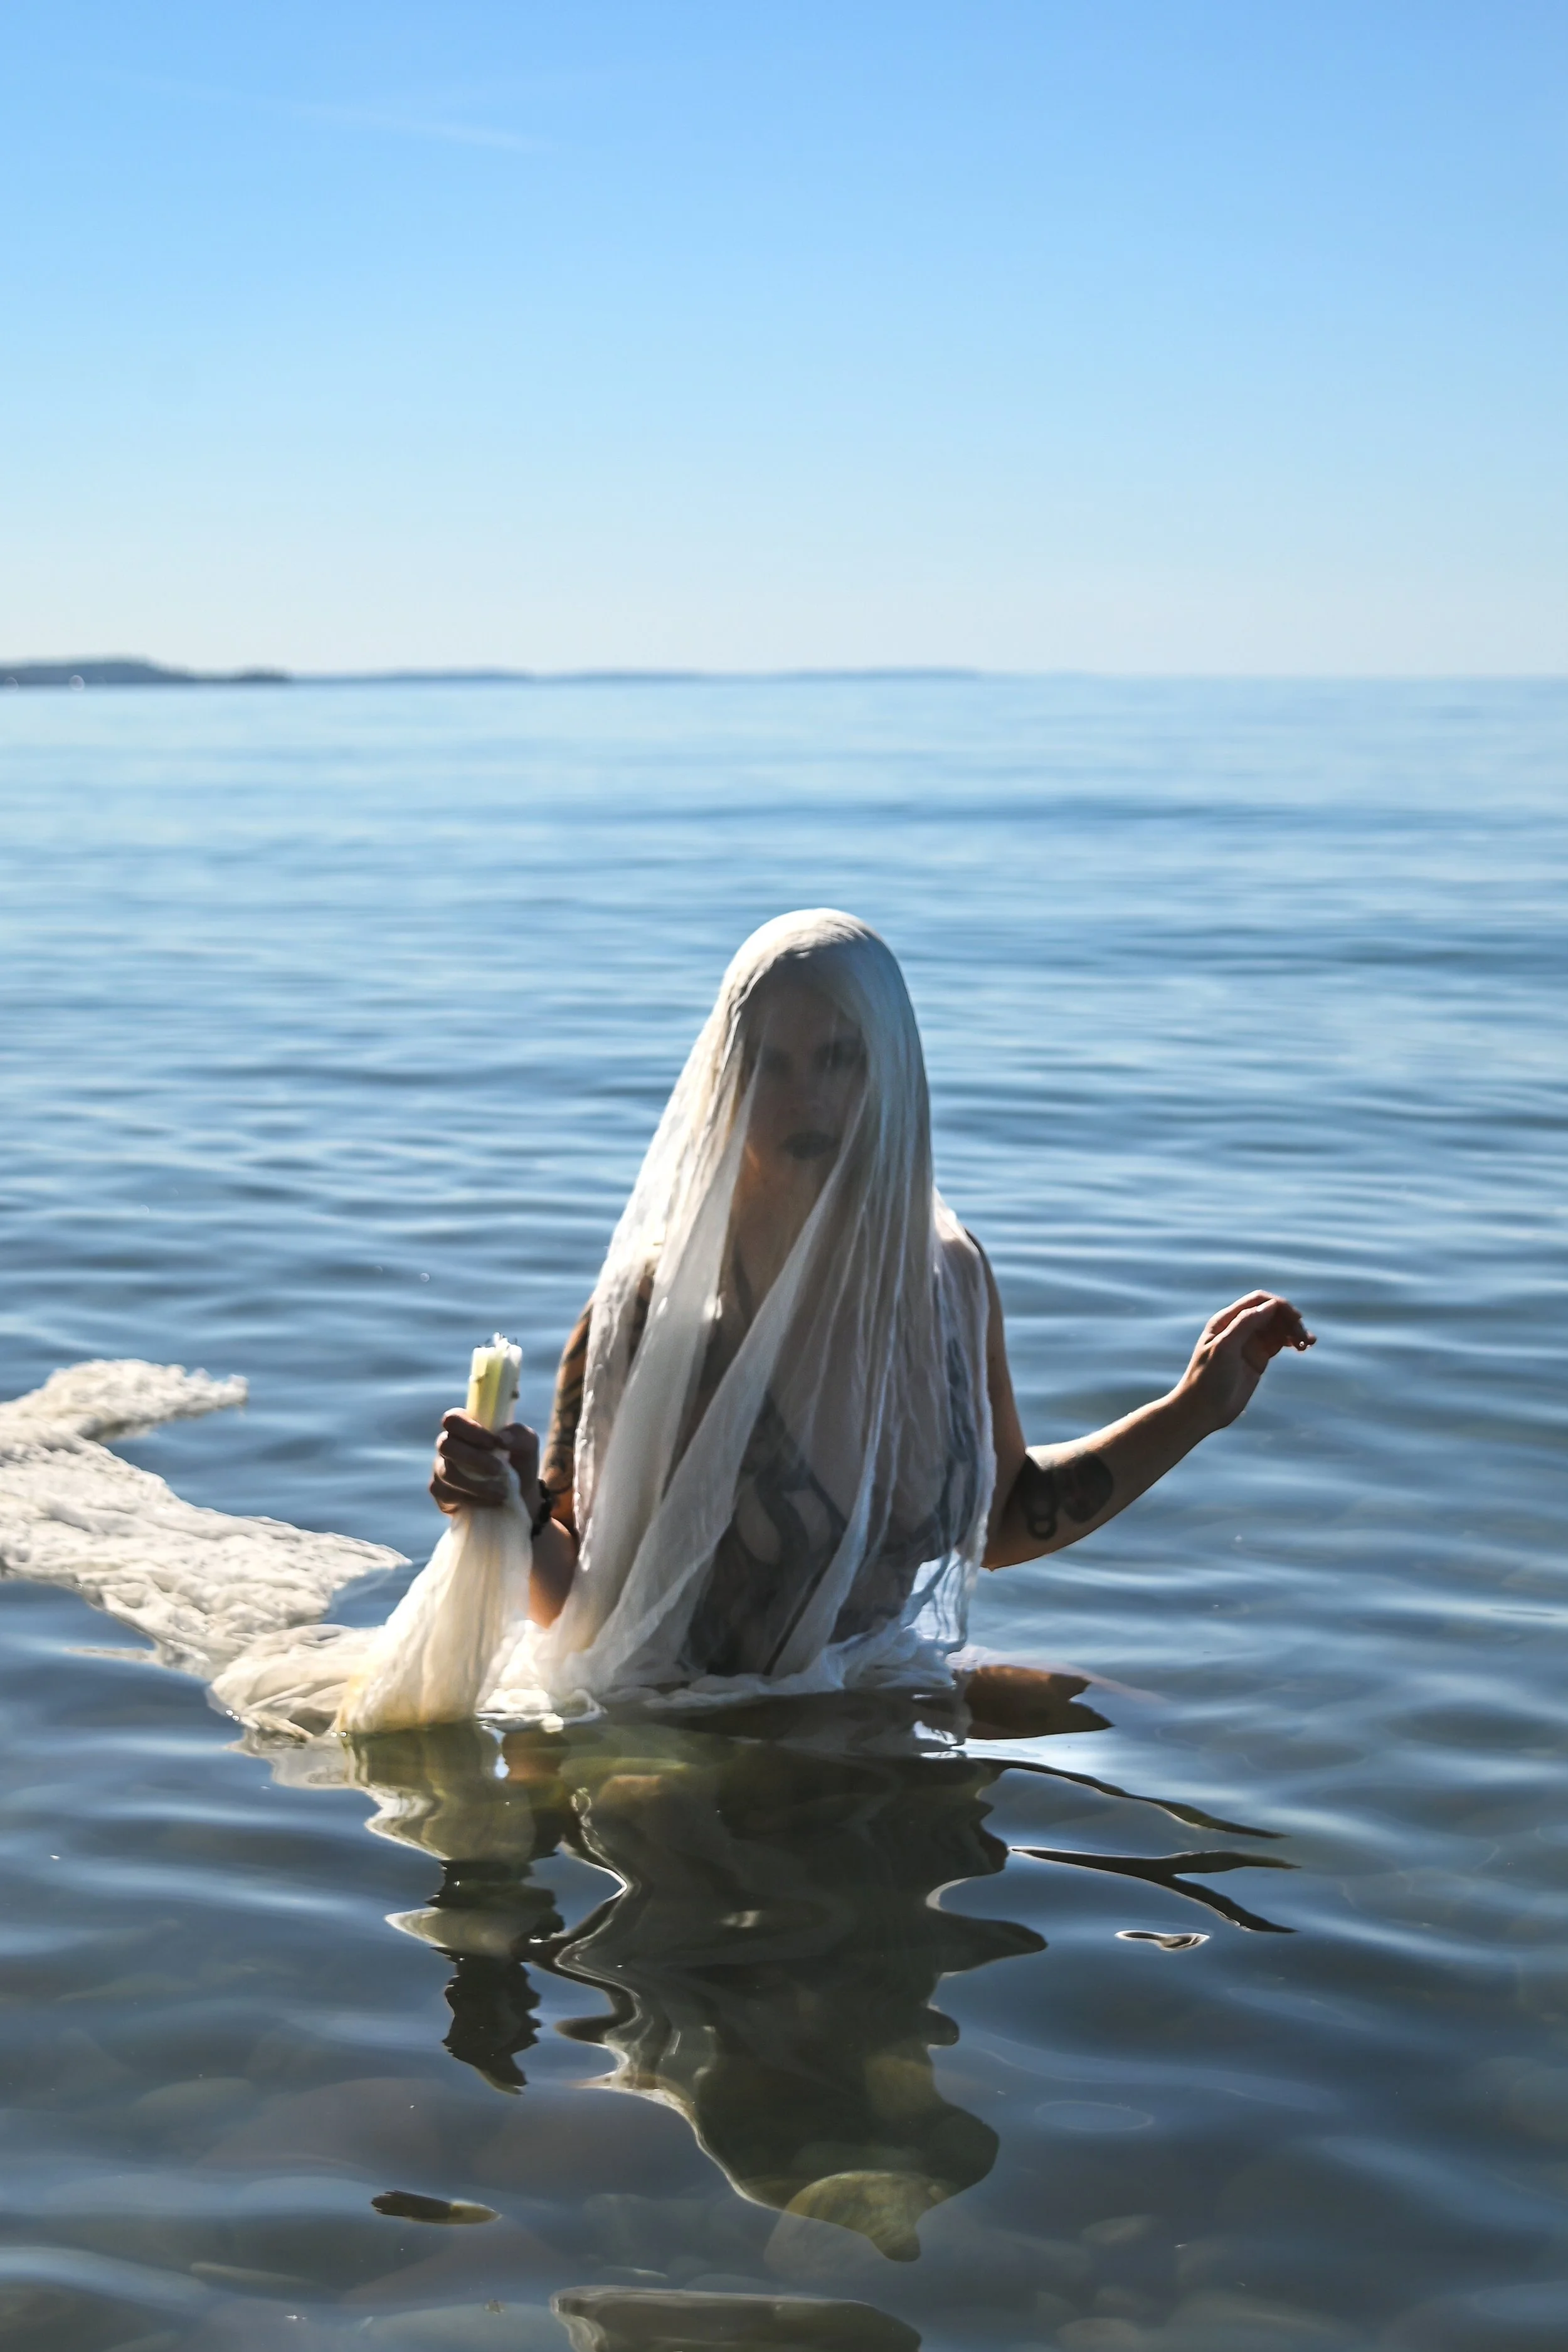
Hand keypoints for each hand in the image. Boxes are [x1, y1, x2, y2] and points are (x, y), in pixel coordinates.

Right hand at [429, 1411, 541, 1518]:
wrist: (518, 1495)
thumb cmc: (518, 1461)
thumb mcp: (527, 1445)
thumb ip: (519, 1435)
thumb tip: (502, 1439)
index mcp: (466, 1426)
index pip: (453, 1419)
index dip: (470, 1430)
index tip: (493, 1443)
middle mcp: (449, 1445)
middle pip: (445, 1445)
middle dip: (474, 1459)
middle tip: (499, 1470)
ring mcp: (441, 1469)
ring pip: (446, 1473)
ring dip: (476, 1484)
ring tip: (502, 1492)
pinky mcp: (441, 1493)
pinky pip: (446, 1495)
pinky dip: (471, 1499)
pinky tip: (490, 1501)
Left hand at [1179, 1292, 1314, 1434]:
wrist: (1203, 1409)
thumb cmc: (1208, 1377)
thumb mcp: (1224, 1347)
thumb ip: (1245, 1324)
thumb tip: (1271, 1306)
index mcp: (1226, 1320)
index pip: (1258, 1301)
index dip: (1279, 1305)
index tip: (1296, 1319)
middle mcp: (1239, 1328)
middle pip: (1272, 1313)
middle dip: (1290, 1320)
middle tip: (1305, 1338)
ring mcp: (1250, 1343)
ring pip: (1278, 1327)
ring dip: (1295, 1330)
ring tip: (1309, 1343)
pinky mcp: (1259, 1358)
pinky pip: (1280, 1342)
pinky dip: (1293, 1341)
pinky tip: (1303, 1347)